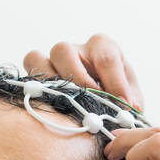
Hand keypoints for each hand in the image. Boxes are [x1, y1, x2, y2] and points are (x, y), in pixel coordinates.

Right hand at [23, 35, 143, 110]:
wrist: (105, 111)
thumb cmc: (120, 101)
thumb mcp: (132, 99)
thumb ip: (131, 100)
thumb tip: (130, 107)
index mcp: (103, 48)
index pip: (106, 57)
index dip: (115, 82)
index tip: (125, 105)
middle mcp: (76, 50)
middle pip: (63, 51)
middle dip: (75, 79)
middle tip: (90, 104)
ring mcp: (53, 63)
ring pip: (36, 60)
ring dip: (48, 85)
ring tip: (66, 107)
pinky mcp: (38, 77)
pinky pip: (27, 77)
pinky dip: (35, 91)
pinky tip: (53, 110)